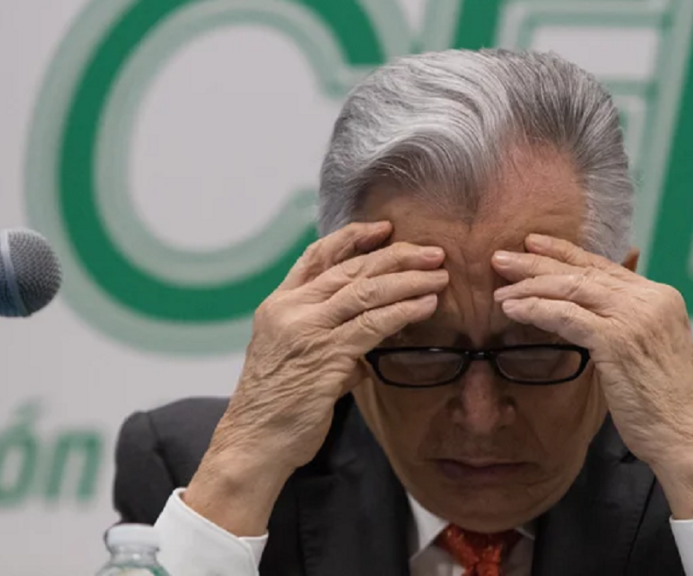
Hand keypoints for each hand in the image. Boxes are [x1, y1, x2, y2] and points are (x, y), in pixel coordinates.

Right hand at [186, 221, 448, 534]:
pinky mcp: (327, 356)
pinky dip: (403, 311)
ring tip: (439, 276)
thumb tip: (365, 341)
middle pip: (350, 268)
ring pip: (366, 291)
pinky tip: (425, 306)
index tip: (385, 229)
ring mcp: (308, 330)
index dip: (353, 238)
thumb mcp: (294, 358)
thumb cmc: (276, 406)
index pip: (318, 256)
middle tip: (431, 253)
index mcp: (279, 304)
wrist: (253, 442)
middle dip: (396, 256)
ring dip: (408, 280)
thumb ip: (328, 339)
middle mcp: (291, 309)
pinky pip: (373, 324)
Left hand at [491, 234, 692, 518]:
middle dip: (538, 262)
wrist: (690, 438)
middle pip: (583, 272)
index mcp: (660, 297)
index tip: (534, 244)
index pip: (604, 266)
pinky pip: (565, 316)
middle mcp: (650, 299)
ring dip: (529, 287)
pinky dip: (535, 309)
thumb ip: (625, 325)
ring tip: (500, 291)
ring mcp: (635, 317)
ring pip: (571, 289)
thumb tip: (587, 314)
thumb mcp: (650, 352)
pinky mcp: (617, 340)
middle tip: (502, 258)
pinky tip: (513, 310)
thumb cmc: (666, 406)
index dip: (565, 253)